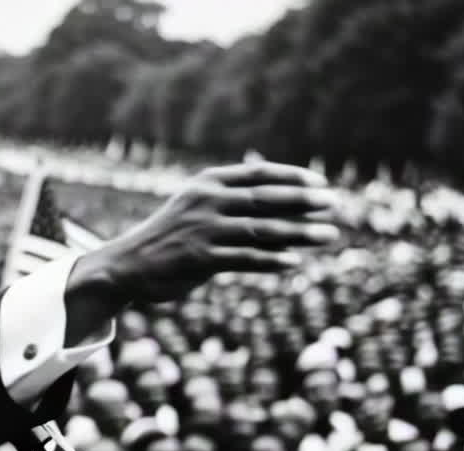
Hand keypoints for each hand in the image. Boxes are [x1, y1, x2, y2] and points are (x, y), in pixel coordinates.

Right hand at [96, 162, 339, 303]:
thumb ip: (234, 203)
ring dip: (300, 233)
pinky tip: (295, 263)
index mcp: (207, 183)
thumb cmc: (170, 237)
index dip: (293, 176)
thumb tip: (287, 207)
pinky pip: (245, 258)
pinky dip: (272, 260)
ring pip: (262, 229)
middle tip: (336, 205)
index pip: (259, 173)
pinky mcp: (200, 258)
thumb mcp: (197, 208)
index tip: (322, 183)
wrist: (127, 264)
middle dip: (305, 202)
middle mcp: (207, 201)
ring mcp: (203, 229)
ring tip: (329, 236)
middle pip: (267, 198)